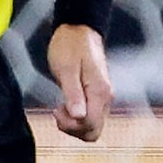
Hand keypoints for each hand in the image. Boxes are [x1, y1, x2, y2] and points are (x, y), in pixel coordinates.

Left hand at [48, 24, 110, 140]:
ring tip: (59, 106)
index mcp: (100, 92)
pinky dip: (75, 117)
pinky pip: (89, 116)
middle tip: (57, 111)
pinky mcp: (96, 95)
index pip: (91, 126)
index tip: (56, 110)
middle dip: (72, 129)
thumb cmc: (69, 47)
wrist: (78, 31)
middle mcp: (105, 98)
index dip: (72, 126)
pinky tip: (64, 104)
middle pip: (94, 131)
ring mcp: (102, 98)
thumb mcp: (66, 69)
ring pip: (92, 126)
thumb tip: (78, 116)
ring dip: (73, 123)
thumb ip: (73, 94)